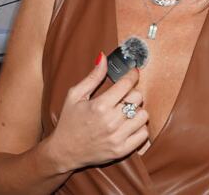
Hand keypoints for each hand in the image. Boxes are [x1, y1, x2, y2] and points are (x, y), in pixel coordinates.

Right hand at [46, 53, 148, 171]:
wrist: (64, 150)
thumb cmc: (69, 121)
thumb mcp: (75, 95)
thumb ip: (92, 77)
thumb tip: (103, 58)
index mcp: (99, 105)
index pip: (126, 84)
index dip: (132, 75)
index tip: (134, 72)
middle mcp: (111, 121)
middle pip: (137, 98)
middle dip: (132, 93)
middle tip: (123, 96)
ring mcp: (118, 137)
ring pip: (143, 116)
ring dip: (137, 111)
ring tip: (125, 112)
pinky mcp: (122, 150)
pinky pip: (144, 134)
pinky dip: (139, 128)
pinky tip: (128, 125)